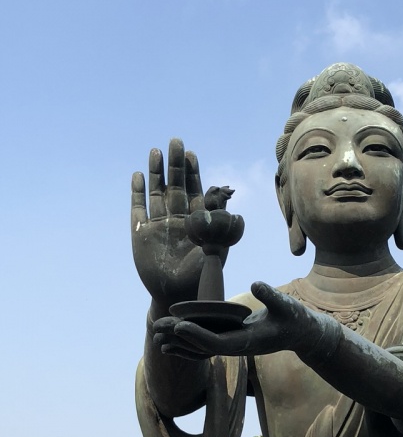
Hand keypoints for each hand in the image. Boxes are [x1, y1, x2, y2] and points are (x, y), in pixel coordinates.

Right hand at [132, 139, 212, 308]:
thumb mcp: (216, 250)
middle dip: (175, 164)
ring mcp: (158, 224)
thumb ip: (222, 229)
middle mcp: (177, 218)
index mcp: (195, 220)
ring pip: (156, 192)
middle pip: (174, 185)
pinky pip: (138, 208)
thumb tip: (231, 208)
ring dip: (157, 172)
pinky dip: (138, 192)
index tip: (192, 154)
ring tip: (156, 151)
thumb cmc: (201, 275)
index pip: (193, 189)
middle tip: (175, 141)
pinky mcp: (140, 233)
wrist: (178, 294)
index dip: (192, 172)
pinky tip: (138, 176)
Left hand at [153, 282, 315, 359]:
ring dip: (179, 341)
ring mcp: (234, 346)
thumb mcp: (286, 305)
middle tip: (157, 325)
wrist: (302, 333)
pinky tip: (173, 339)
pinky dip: (188, 342)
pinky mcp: (233, 340)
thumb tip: (255, 283)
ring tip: (156, 332)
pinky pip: (206, 344)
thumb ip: (271, 296)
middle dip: (180, 337)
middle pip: (203, 346)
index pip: (217, 342)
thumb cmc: (295, 318)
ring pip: (201, 348)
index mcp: (248, 342)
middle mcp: (237, 348)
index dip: (198, 334)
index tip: (179, 325)